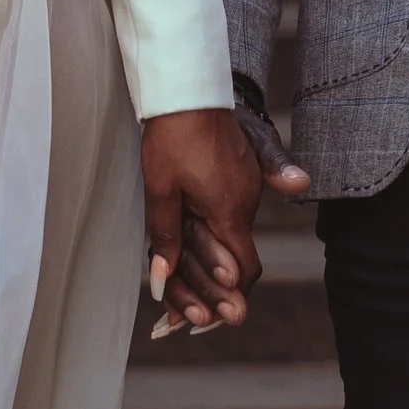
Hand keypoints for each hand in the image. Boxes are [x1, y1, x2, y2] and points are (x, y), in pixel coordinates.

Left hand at [141, 107, 270, 336]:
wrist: (189, 88)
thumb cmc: (174, 133)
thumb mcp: (161, 190)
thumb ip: (167, 238)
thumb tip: (163, 282)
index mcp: (231, 210)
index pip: (243, 269)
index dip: (229, 298)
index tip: (212, 319)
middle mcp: (246, 202)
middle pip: (236, 260)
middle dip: (212, 292)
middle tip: (186, 320)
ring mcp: (243, 188)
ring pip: (229, 239)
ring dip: (206, 268)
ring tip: (181, 295)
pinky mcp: (236, 176)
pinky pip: (226, 216)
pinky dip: (209, 239)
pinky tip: (188, 250)